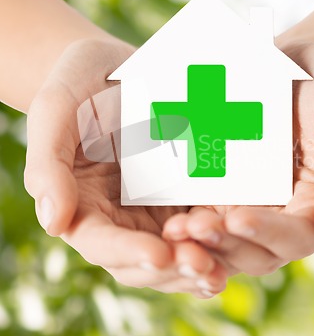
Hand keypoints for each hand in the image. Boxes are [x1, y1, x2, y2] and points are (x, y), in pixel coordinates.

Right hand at [24, 39, 226, 297]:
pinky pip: (200, 227)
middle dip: (172, 269)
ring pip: (174, 253)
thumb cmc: (79, 85)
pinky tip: (241, 245)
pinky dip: (218, 243)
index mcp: (83, 205)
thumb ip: (49, 165)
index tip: (158, 254)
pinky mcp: (183, 195)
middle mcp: (119, 217)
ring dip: (198, 265)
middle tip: (205, 266)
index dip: (128, 252)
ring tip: (224, 269)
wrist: (115, 66)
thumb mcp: (56, 111)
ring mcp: (153, 209)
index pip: (100, 242)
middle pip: (141, 262)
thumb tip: (53, 223)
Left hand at [162, 42, 313, 275]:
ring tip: (176, 229)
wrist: (297, 61)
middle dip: (226, 243)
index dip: (270, 233)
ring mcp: (256, 206)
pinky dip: (193, 223)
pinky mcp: (230, 192)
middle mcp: (290, 216)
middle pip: (258, 250)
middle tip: (193, 229)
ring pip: (229, 241)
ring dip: (203, 242)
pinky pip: (209, 214)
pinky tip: (170, 216)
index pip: (300, 236)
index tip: (238, 217)